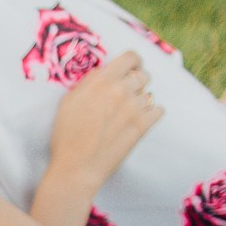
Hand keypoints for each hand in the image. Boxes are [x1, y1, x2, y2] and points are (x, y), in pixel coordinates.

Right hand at [47, 52, 164, 195]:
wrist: (77, 167)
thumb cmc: (67, 136)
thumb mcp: (69, 101)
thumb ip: (88, 82)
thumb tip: (103, 72)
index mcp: (102, 81)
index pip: (130, 57)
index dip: (133, 61)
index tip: (132, 68)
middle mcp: (121, 90)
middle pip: (143, 75)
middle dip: (137, 82)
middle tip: (127, 94)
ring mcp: (134, 108)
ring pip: (149, 94)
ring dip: (141, 100)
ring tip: (128, 113)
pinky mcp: (142, 126)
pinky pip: (158, 110)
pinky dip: (152, 113)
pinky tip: (141, 120)